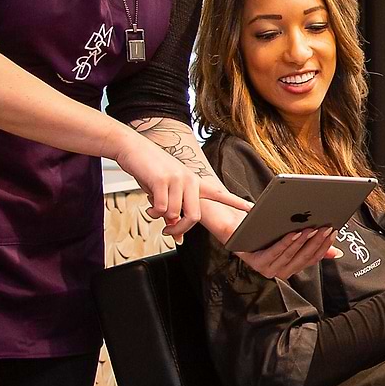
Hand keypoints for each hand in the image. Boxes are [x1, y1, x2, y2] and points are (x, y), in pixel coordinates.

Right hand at [116, 137, 234, 237]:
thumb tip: (178, 237)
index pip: (220, 194)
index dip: (236, 202)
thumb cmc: (150, 171)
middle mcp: (190, 180)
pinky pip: (162, 209)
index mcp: (195, 182)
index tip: (251, 208)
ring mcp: (177, 179)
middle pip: (194, 216)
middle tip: (169, 233)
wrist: (133, 148)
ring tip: (153, 209)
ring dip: (161, 219)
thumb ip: (175, 213)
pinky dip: (153, 212)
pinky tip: (149, 205)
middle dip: (180, 229)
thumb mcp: (166, 192)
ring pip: (175, 214)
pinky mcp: (162, 180)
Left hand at [236, 225, 340, 278]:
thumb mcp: (290, 238)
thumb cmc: (261, 230)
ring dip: (302, 242)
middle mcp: (279, 271)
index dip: (324, 246)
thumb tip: (334, 253)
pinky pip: (274, 253)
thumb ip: (311, 246)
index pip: (312, 258)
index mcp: (289, 267)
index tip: (333, 231)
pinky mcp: (255, 262)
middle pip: (303, 257)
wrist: (234, 226)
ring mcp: (267, 268)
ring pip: (290, 256)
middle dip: (316, 242)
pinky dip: (285, 243)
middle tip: (325, 228)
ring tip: (311, 228)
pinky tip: (293, 233)